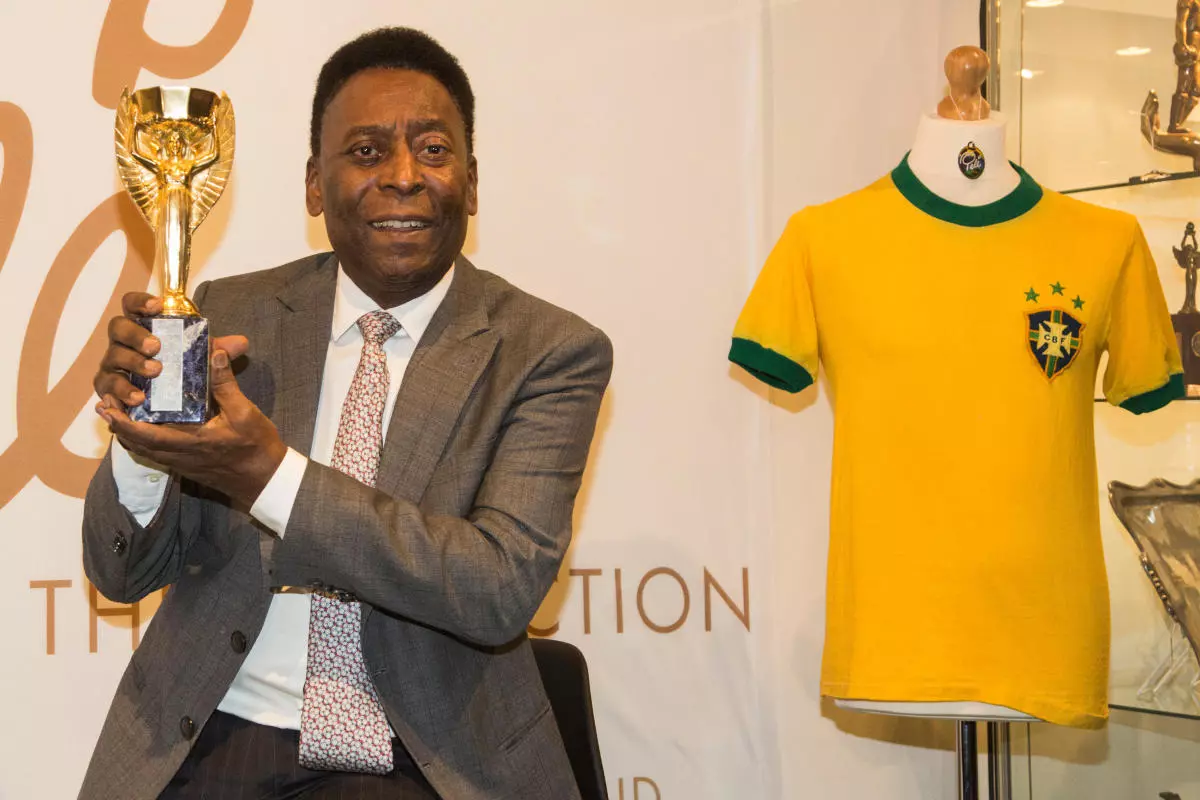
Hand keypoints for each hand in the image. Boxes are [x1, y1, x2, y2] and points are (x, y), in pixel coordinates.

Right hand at [94, 292, 248, 409]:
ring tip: (154, 373)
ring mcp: (113, 364)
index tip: (158, 306)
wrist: (166, 404)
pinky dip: (120, 393)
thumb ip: (219, 350)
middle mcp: (122, 342)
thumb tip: (241, 343)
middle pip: (118, 328)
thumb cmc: (180, 371)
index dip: (140, 302)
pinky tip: (136, 399)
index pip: (132, 305)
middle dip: (136, 335)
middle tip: (156, 347)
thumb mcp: (201, 360)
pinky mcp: (109, 389)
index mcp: (141, 327)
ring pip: (113, 358)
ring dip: (132, 364)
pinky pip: (107, 389)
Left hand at [96, 345, 287, 506]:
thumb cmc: (256, 446)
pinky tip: (142, 429)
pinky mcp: (187, 467)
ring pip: (144, 450)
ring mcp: (182, 463)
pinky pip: (155, 454)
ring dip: (127, 433)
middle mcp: (180, 454)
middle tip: (104, 405)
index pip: (147, 434)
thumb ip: (225, 384)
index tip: (108, 405)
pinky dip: (142, 441)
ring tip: (115, 414)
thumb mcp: (244, 412)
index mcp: (191, 440)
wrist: (265, 479)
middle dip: (117, 424)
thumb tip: (214, 353)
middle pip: (137, 443)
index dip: (123, 421)